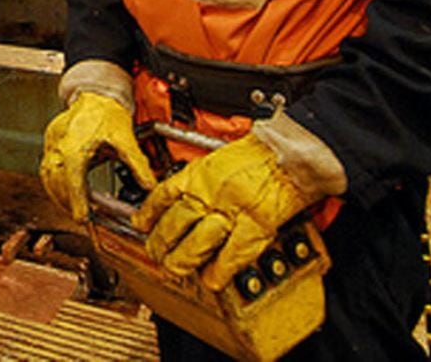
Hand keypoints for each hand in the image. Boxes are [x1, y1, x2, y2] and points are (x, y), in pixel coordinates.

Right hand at [38, 92, 156, 221]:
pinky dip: (54, 183)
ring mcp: (51, 142)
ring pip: (47, 177)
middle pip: (56, 182)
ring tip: (72, 207)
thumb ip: (138, 165)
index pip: (72, 179)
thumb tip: (149, 186)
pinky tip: (64, 190)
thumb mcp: (125, 139)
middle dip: (67, 202)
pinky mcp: (50, 141)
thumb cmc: (107, 110)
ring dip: (58, 195)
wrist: (95, 92)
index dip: (77, 201)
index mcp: (75, 145)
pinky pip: (47, 168)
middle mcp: (59, 144)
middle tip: (80, 216)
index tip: (83, 217)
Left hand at [132, 132, 321, 290]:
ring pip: (198, 240)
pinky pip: (233, 252)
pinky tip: (213, 279)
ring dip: (184, 259)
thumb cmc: (259, 154)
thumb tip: (184, 198)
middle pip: (176, 222)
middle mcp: (209, 191)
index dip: (148, 214)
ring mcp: (232, 209)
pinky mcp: (257, 223)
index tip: (141, 225)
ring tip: (176, 269)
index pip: (163, 195)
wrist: (289, 152)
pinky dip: (221, 269)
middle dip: (161, 243)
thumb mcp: (217, 159)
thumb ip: (200, 180)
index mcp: (199, 173)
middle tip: (156, 255)